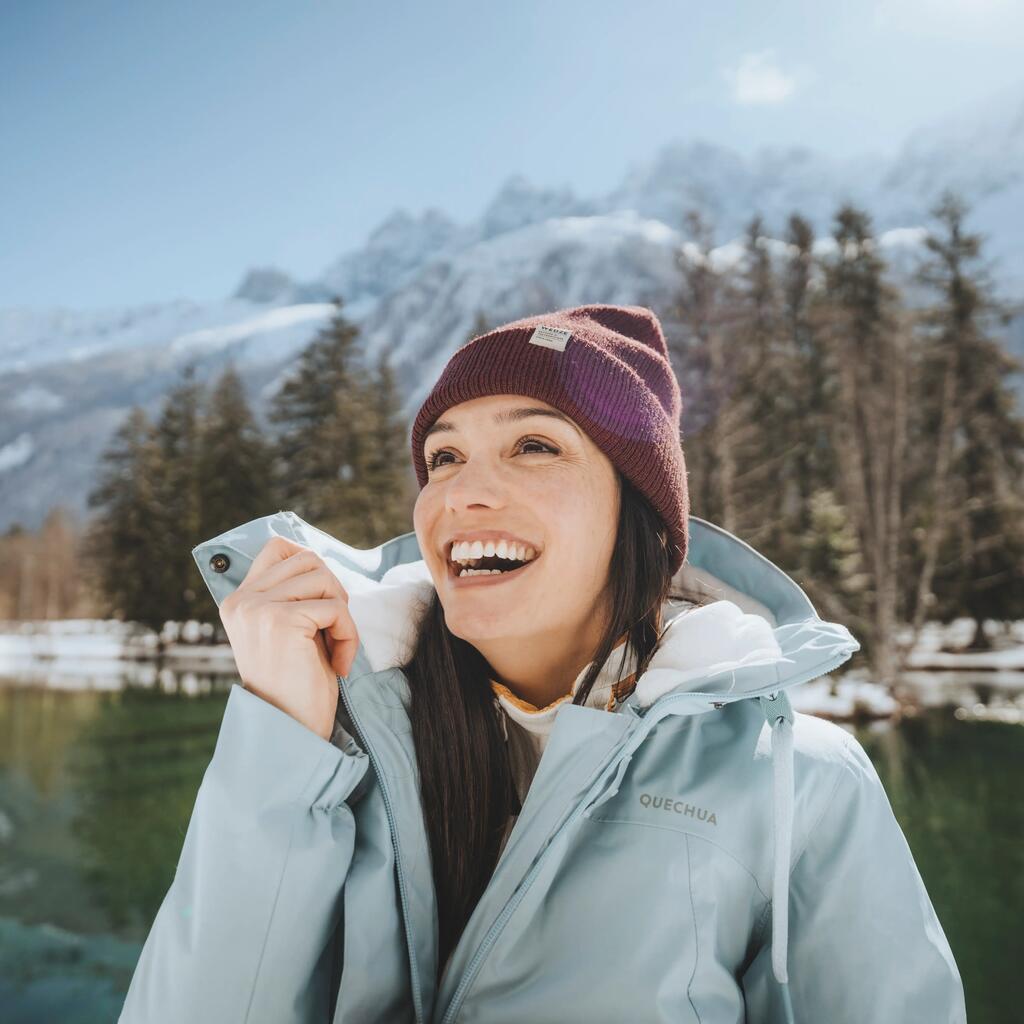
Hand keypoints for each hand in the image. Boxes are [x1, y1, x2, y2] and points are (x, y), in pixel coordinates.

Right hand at [218, 535, 359, 739]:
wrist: (289, 730)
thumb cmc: (296, 683)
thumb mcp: (289, 630)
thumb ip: (292, 594)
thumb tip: (316, 557)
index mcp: (239, 600)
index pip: (277, 546)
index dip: (310, 561)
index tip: (324, 598)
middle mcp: (242, 600)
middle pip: (308, 558)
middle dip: (333, 590)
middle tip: (333, 628)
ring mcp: (258, 608)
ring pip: (324, 578)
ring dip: (343, 613)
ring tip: (336, 646)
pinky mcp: (281, 621)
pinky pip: (336, 608)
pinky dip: (349, 635)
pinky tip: (340, 663)